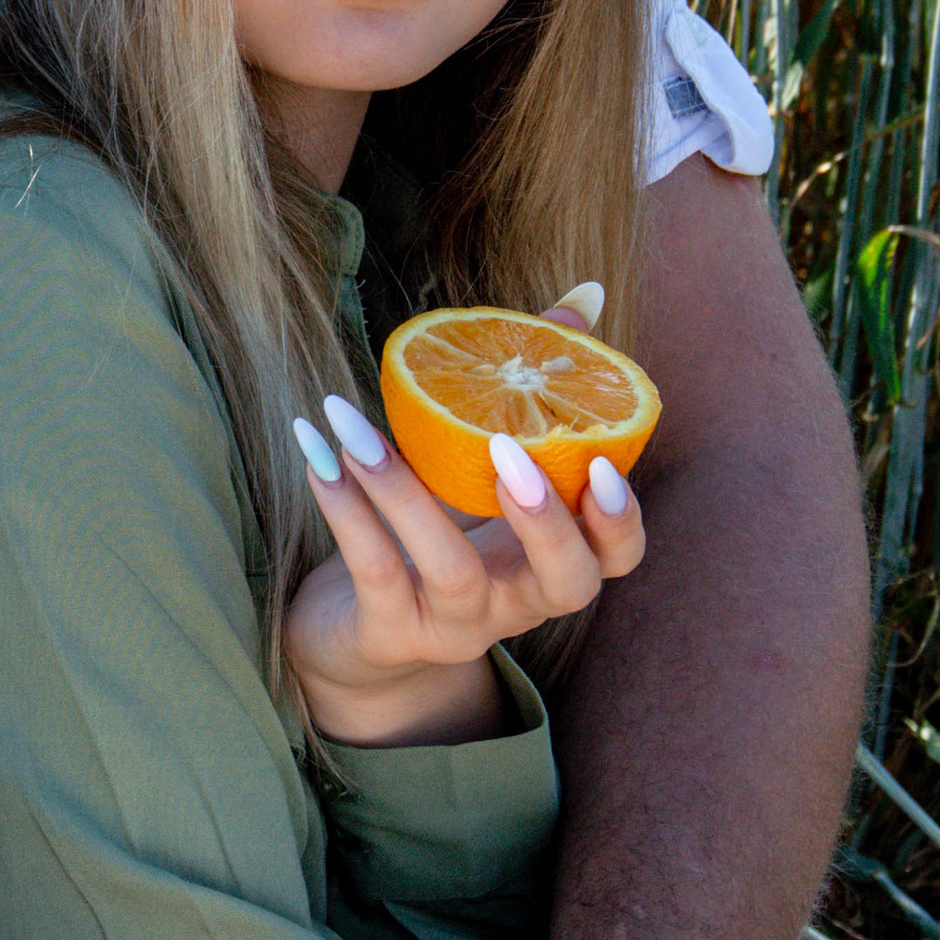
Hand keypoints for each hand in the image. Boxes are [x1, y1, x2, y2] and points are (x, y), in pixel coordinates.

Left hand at [283, 379, 644, 747]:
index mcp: (547, 562)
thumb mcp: (479, 474)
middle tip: (505, 448)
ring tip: (355, 427)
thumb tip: (582, 301)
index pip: (615, 558)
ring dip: (403, 491)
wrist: (355, 639)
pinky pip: (374, 570)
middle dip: (545, 517)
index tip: (604, 462)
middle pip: (565, 583)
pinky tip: (319, 454)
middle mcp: (515, 605)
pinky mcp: (390, 635)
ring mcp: (454, 627)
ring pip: (451, 570)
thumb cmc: (432, 536)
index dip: (620, 520)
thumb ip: (527, 394)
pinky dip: (345, 509)